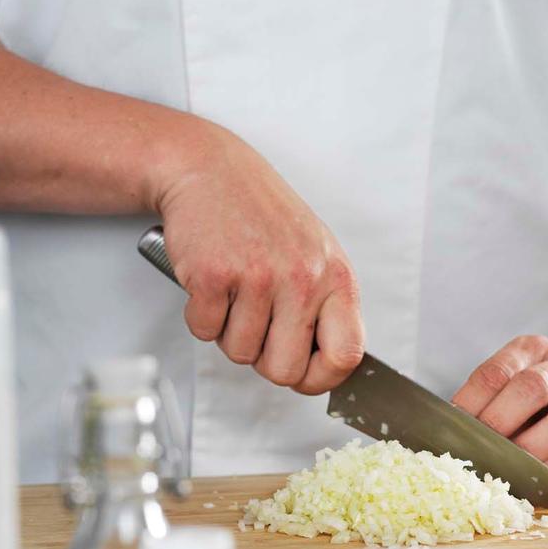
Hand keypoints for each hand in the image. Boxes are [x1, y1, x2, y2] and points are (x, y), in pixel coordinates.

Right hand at [152, 122, 364, 393]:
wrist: (210, 170)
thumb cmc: (263, 215)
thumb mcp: (316, 254)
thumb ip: (326, 307)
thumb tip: (326, 365)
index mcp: (335, 277)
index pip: (346, 356)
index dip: (320, 379)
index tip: (304, 375)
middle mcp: (302, 277)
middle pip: (285, 370)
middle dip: (264, 360)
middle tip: (257, 330)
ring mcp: (258, 276)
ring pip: (240, 353)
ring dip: (230, 333)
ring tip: (234, 294)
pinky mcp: (214, 275)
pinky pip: (204, 332)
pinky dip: (201, 317)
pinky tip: (212, 285)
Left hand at [452, 336, 547, 474]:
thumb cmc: (547, 402)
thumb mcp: (517, 387)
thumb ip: (489, 404)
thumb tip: (449, 436)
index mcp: (535, 351)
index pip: (498, 371)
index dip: (472, 401)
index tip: (453, 429)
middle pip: (534, 387)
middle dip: (502, 421)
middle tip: (481, 449)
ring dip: (533, 447)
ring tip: (508, 468)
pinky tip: (535, 479)